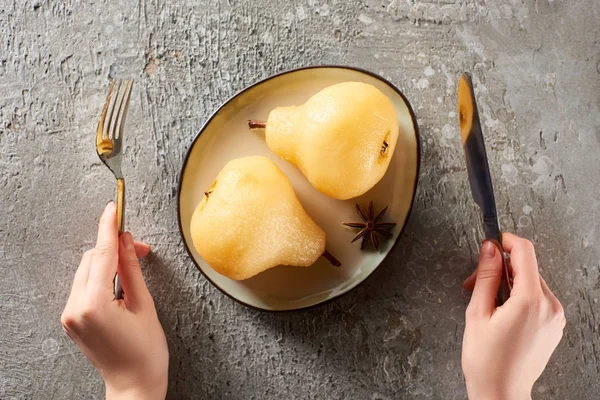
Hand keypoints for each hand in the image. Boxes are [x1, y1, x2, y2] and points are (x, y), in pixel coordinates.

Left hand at [61, 202, 168, 399]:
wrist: (133, 385)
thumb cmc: (145, 353)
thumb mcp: (144, 306)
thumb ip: (132, 269)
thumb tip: (126, 242)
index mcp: (93, 305)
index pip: (101, 255)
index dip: (109, 228)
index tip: (113, 208)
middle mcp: (75, 308)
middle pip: (92, 260)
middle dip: (114, 248)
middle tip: (140, 248)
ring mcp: (70, 315)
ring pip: (87, 271)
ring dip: (108, 262)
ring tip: (133, 265)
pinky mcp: (72, 319)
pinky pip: (84, 285)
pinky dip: (100, 276)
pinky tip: (118, 280)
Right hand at [461, 233, 564, 399]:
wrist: (500, 392)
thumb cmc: (486, 360)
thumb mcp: (477, 313)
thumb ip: (486, 276)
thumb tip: (490, 249)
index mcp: (531, 301)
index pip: (524, 252)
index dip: (506, 240)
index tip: (491, 241)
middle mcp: (550, 307)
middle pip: (526, 268)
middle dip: (499, 268)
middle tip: (474, 283)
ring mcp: (555, 318)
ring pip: (531, 282)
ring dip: (508, 283)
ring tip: (486, 303)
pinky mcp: (554, 326)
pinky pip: (537, 298)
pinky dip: (519, 297)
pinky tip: (500, 312)